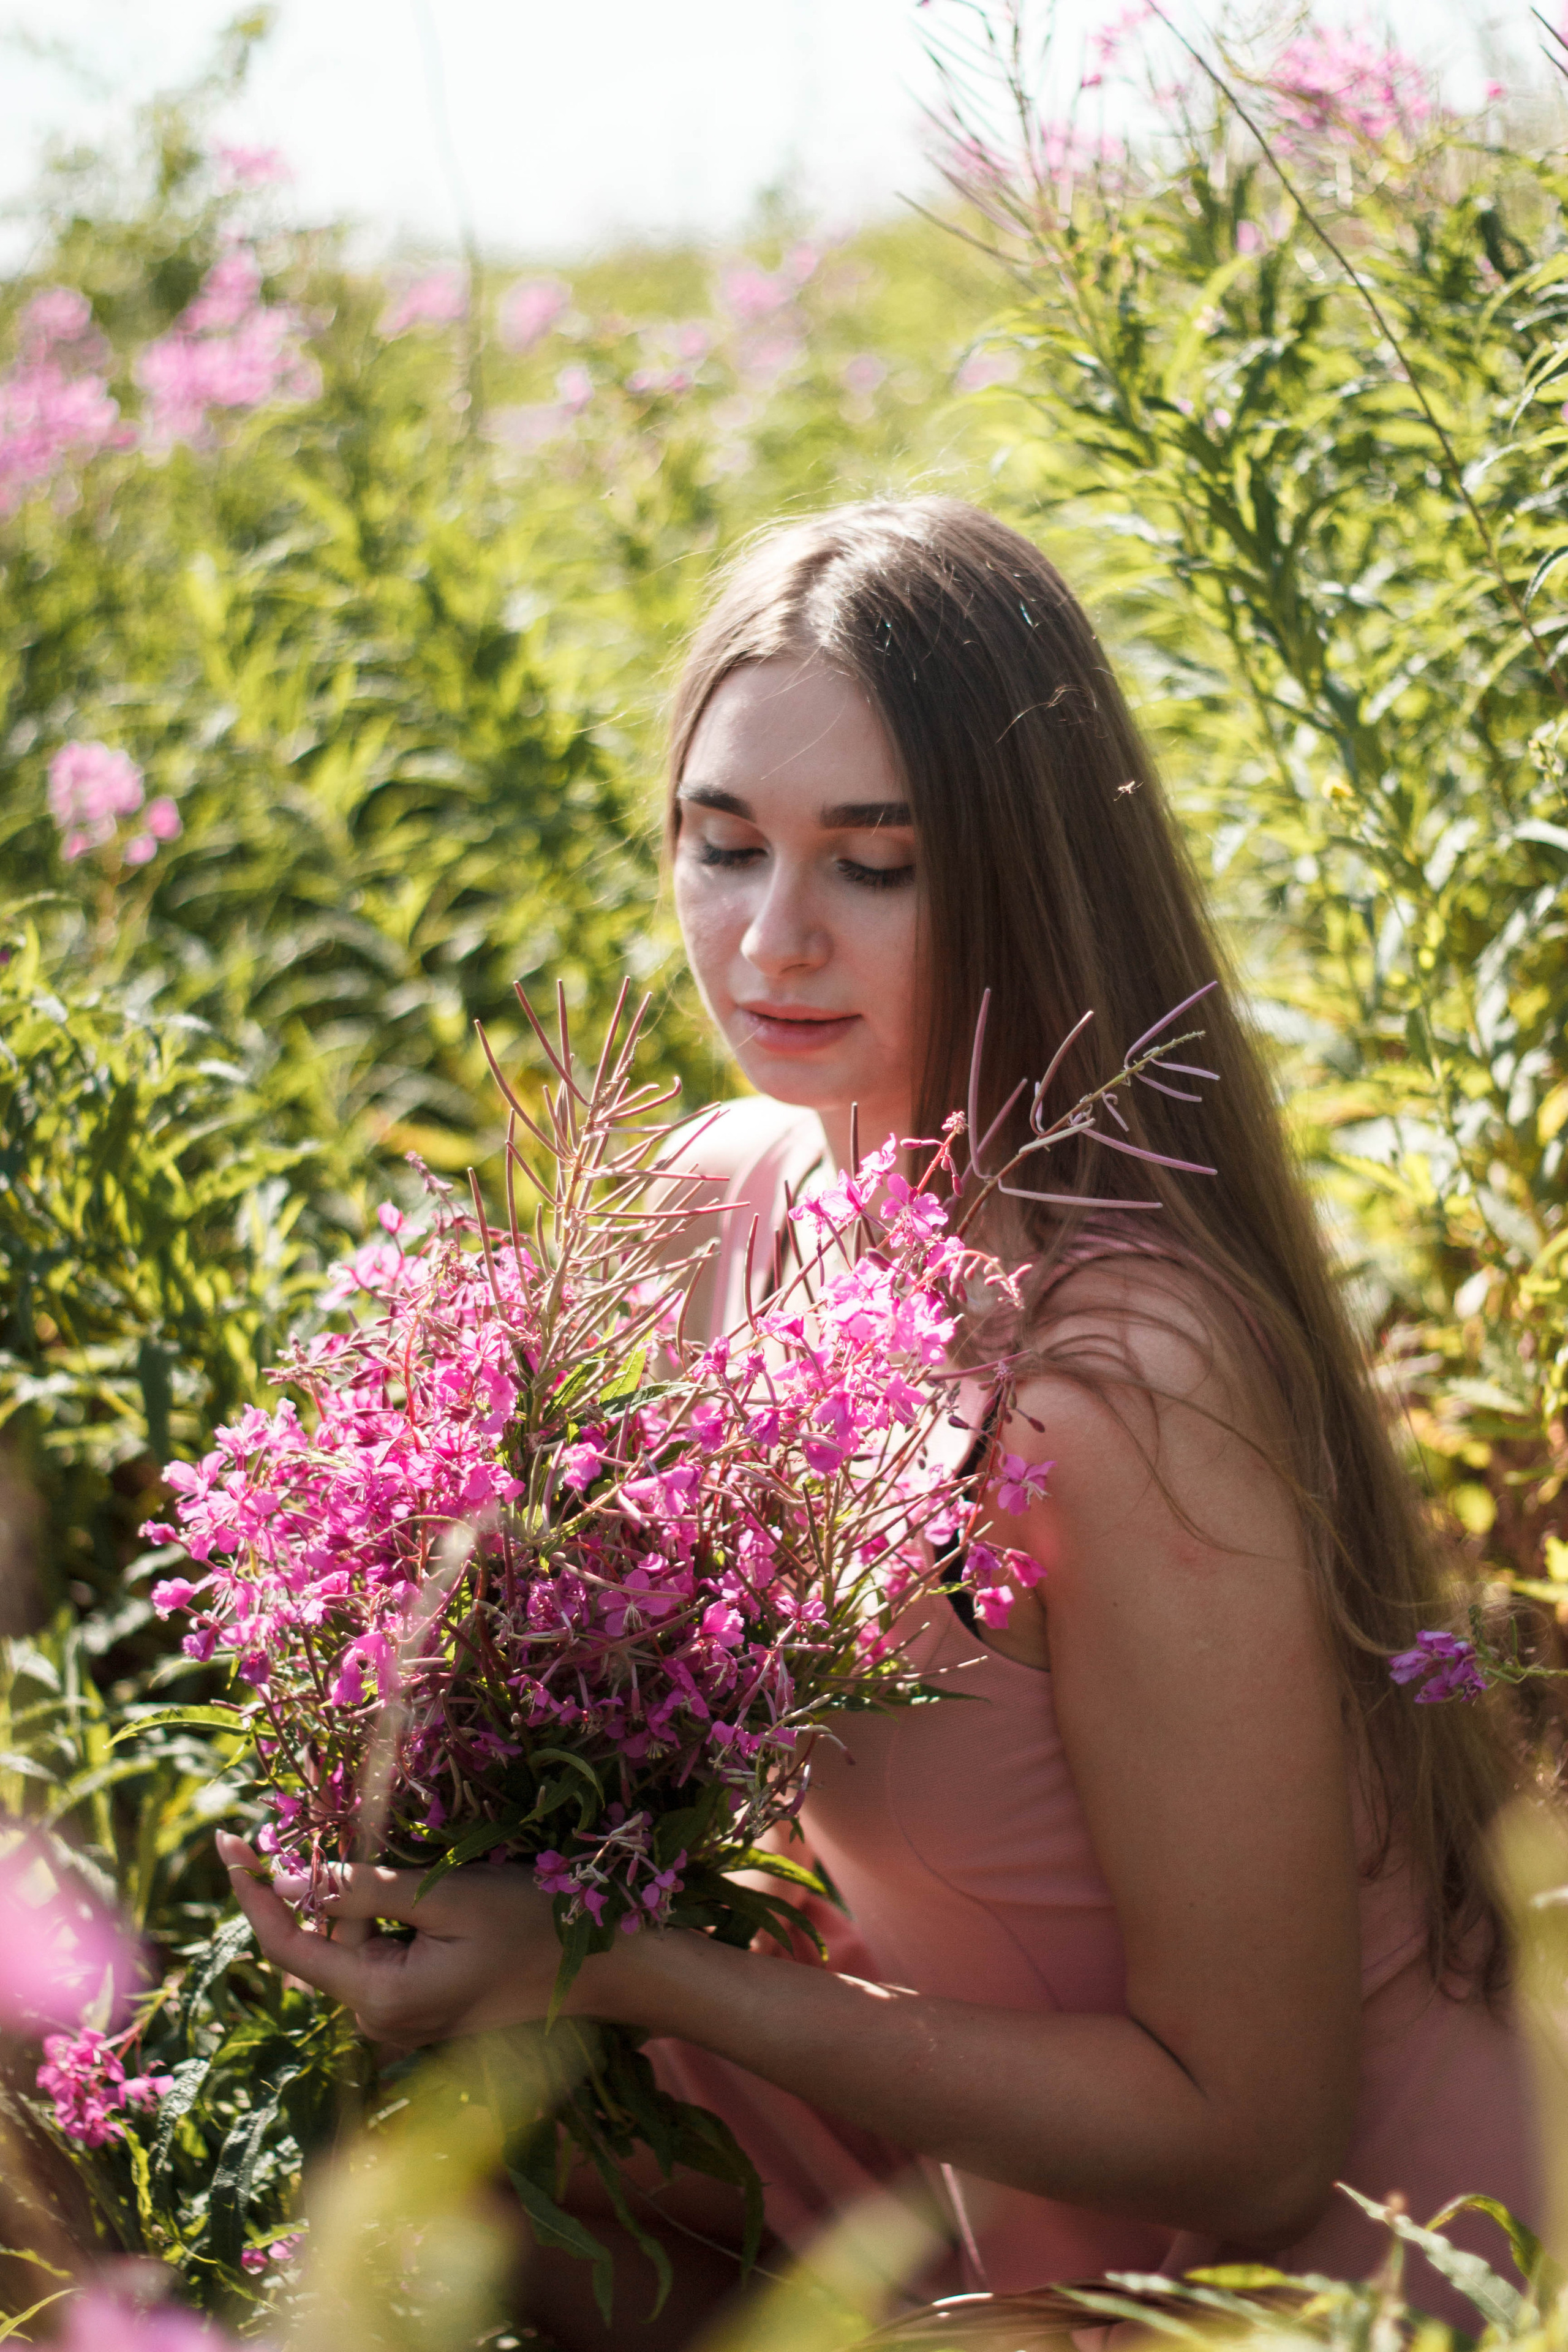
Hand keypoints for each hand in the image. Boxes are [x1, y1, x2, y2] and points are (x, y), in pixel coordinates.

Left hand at [215, 1830, 608, 2046]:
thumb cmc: (533, 1923)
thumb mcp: (447, 1895)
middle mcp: (382, 2023)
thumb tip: (288, 1883)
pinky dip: (377, 1918)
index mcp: (381, 2000)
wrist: (606, 1969)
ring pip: (351, 1949)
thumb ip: (365, 1890)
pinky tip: (411, 1889)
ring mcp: (404, 2022)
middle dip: (318, 1885)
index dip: (252, 1893)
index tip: (227, 1839)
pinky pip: (379, 1959)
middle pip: (320, 1945)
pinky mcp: (425, 2010)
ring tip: (387, 1854)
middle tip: (329, 1821)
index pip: (289, 1947)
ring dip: (354, 1900)